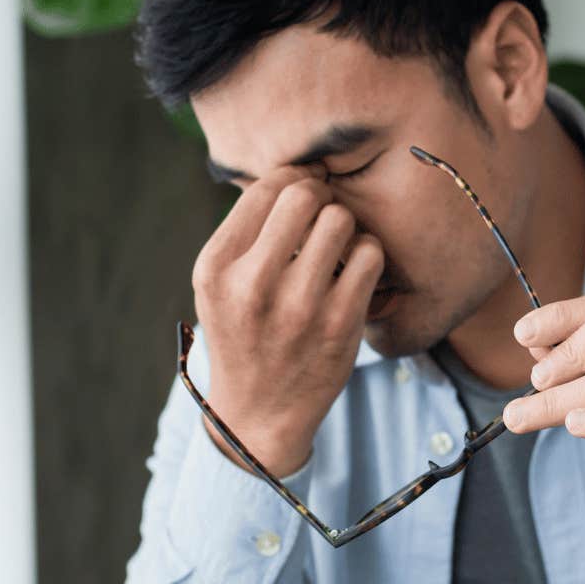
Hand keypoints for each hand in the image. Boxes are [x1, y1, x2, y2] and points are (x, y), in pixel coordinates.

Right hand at [191, 167, 382, 476]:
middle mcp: (251, 285)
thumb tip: (300, 170)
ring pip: (341, 220)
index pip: (266, 188)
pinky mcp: (339, 325)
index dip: (293, 180)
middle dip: (320, 197)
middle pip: (305, 195)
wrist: (259, 413)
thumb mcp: (219, 284)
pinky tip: (353, 272)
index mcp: (215, 267)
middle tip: (322, 216)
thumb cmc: (243, 333)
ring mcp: (298, 307)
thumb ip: (248, 231)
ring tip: (336, 246)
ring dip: (345, 226)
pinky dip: (367, 255)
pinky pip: (370, 255)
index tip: (302, 194)